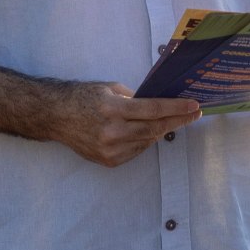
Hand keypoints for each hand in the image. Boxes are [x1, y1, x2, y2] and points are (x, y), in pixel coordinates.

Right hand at [46, 83, 201, 166]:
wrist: (55, 116)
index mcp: (112, 108)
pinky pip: (135, 151)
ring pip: (147, 141)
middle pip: (154, 128)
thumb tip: (156, 103)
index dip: (177, 109)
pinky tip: (147, 132)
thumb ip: (133, 98)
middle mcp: (112, 131)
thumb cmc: (81, 97)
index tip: (194, 107)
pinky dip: (144, 141)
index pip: (153, 109)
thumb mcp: (108, 88)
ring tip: (170, 121)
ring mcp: (109, 149)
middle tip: (192, 115)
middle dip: (177, 121)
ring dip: (160, 130)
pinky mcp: (108, 160)